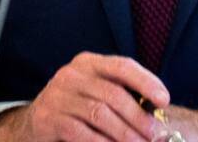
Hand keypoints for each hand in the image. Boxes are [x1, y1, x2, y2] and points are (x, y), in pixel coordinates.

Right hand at [0, 52, 169, 141]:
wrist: (33, 126)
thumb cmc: (75, 110)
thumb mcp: (96, 95)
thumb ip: (120, 98)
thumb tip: (155, 116)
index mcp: (88, 63)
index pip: (122, 66)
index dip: (146, 81)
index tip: (164, 100)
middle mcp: (71, 74)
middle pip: (113, 93)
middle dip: (138, 117)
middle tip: (155, 134)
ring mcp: (57, 95)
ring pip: (99, 114)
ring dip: (124, 133)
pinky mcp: (48, 118)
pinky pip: (81, 132)